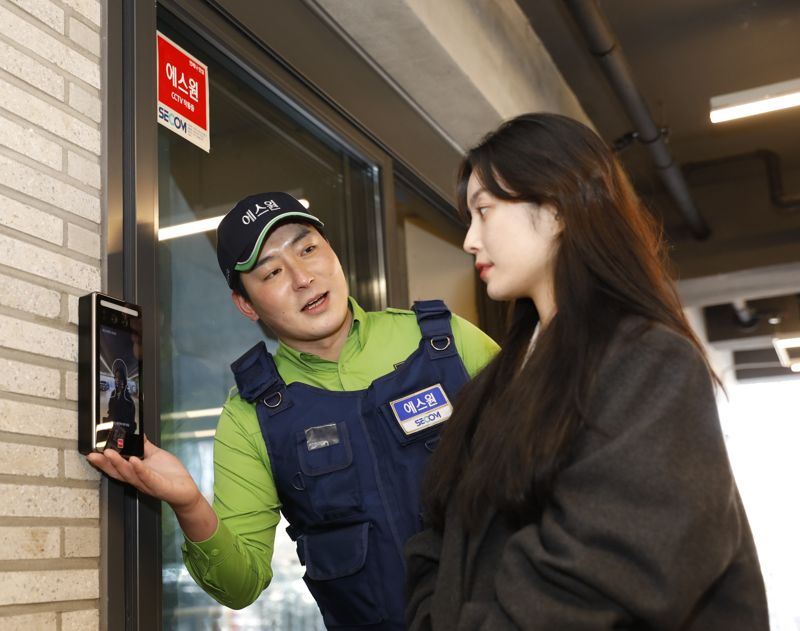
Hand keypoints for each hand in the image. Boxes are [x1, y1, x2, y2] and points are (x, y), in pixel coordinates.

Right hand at [86, 436, 200, 512]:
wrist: (185, 489)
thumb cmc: (171, 474)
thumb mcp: (156, 455)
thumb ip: (145, 446)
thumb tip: (138, 434)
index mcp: (135, 472)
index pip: (116, 467)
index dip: (103, 461)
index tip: (93, 452)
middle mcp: (138, 479)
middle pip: (117, 472)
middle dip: (104, 463)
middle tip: (94, 455)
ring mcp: (147, 483)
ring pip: (129, 474)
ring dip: (118, 464)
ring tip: (110, 454)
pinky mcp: (158, 485)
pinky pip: (147, 476)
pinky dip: (140, 469)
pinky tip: (134, 460)